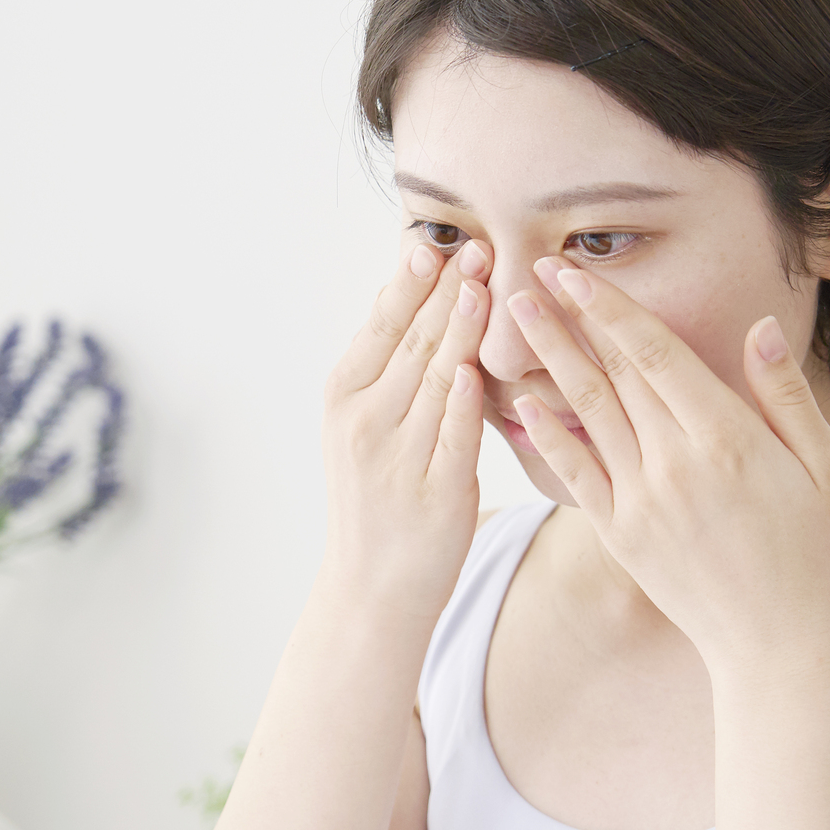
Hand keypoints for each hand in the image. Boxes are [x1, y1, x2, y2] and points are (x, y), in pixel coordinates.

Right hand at [322, 239, 491, 619]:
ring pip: (435, 379)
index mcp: (345, 397)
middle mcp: (365, 422)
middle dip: (446, 291)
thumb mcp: (364, 425)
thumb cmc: (378, 498)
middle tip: (477, 246)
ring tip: (484, 285)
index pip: (381, 324)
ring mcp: (398, 458)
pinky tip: (477, 369)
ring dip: (461, 329)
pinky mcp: (435, 493)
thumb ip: (387, 367)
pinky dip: (464, 402)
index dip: (411, 282)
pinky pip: (454, 437)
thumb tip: (410, 294)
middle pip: (411, 342)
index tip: (438, 242)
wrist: (371, 587)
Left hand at [504, 257, 829, 674]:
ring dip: (548, 359)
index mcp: (727, 438)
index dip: (610, 307)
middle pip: (611, 374)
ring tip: (515, 316)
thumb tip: (757, 327)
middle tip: (527, 272)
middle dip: (568, 318)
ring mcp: (642, 501)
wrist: (780, 648)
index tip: (574, 270)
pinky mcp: (622, 536)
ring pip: (585, 413)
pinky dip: (546, 437)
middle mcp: (675, 463)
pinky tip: (520, 403)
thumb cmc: (817, 554)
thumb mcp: (826, 468)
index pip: (655, 354)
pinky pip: (575, 476)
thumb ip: (785, 396)